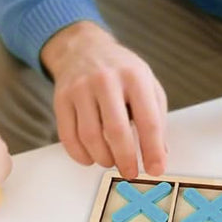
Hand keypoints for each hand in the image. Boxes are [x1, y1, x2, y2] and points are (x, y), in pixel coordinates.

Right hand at [39, 22, 167, 178]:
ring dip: (103, 158)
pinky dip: (79, 154)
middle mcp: (106, 80)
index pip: (148, 120)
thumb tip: (160, 154)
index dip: (153, 150)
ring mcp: (80, 88)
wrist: (84, 48)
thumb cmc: (121, 71)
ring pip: (90, 136)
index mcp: (134, 77)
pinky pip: (67, 135)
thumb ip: (157, 118)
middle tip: (131, 173)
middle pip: (116, 130)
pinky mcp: (61, 98)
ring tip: (111, 161)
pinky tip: (90, 158)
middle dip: (126, 159)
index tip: (156, 169)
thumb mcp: (147, 84)